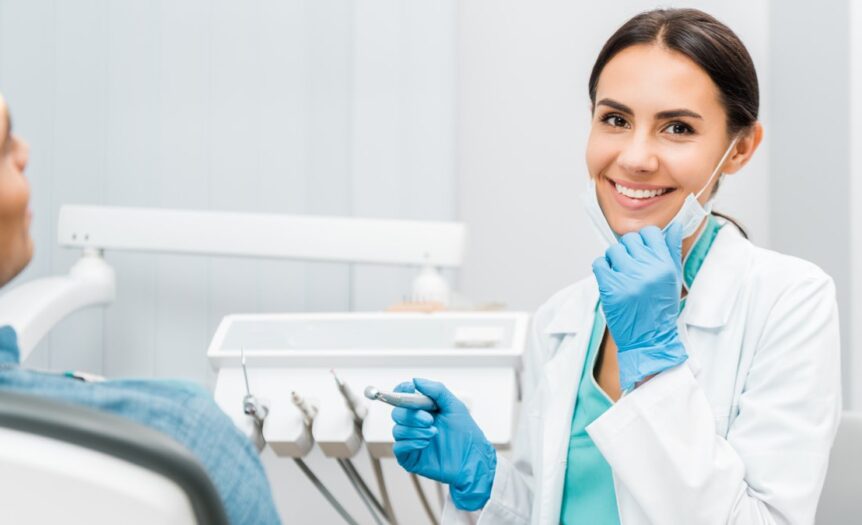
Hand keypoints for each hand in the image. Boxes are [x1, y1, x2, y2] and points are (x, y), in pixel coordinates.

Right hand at [390, 378, 495, 510]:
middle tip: (430, 419)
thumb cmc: (465, 434)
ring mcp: (411, 440)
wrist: (472, 459)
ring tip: (433, 433)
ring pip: (397, 430)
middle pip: (397, 413)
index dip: (402, 391)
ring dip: (415, 430)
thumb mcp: (454, 406)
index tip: (409, 388)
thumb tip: (416, 380)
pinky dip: (411, 442)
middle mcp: (414, 424)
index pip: (403, 396)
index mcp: (422, 409)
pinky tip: (426, 443)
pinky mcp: (410, 457)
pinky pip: (399, 447)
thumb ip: (437, 390)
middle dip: (412, 415)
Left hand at [591, 222, 687, 390]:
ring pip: (613, 250)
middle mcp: (647, 269)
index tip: (642, 251)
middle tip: (631, 267)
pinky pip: (599, 263)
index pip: (650, 233)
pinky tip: (611, 280)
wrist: (649, 339)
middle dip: (628, 251)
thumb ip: (671, 250)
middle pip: (629, 240)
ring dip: (614, 260)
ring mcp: (627, 278)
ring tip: (621, 275)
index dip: (644, 241)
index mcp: (665, 265)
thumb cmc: (660, 309)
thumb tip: (676, 226)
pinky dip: (602, 269)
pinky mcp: (610, 287)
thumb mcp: (673, 278)